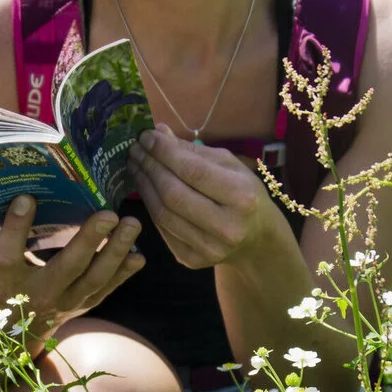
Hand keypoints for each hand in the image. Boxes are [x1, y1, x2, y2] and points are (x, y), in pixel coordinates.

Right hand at [0, 194, 144, 341]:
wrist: (23, 327)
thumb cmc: (3, 281)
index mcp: (9, 280)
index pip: (9, 255)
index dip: (16, 227)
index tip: (27, 197)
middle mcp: (41, 293)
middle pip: (66, 267)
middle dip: (88, 240)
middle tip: (108, 213)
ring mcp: (69, 301)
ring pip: (96, 279)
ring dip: (116, 252)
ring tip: (131, 223)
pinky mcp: (88, 303)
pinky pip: (109, 288)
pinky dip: (125, 272)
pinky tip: (138, 253)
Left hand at [129, 124, 287, 269]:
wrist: (256, 239)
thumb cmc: (243, 194)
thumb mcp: (229, 166)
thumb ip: (193, 150)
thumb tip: (158, 132)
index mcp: (242, 197)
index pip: (193, 171)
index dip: (164, 152)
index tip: (146, 136)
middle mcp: (226, 227)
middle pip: (173, 194)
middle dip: (149, 167)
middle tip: (135, 149)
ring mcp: (207, 248)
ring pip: (162, 213)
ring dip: (143, 185)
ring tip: (135, 165)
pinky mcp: (191, 260)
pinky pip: (161, 228)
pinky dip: (150, 204)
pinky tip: (145, 186)